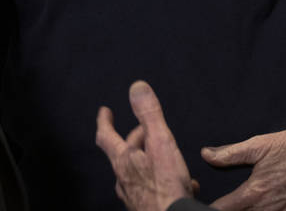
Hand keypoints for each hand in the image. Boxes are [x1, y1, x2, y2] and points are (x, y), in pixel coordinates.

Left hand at [96, 80, 194, 210]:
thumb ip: (149, 115)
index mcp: (124, 160)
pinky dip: (162, 181)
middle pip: (124, 154)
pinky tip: (180, 183)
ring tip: (164, 156)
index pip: (106, 136)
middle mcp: (124, 179)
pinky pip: (151, 189)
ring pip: (137, 172)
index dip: (104, 121)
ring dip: (148, 160)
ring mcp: (133, 196)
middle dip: (135, 139)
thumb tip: (137, 87)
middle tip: (146, 130)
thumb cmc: (166, 189)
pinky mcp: (146, 207)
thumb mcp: (161, 144)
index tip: (105, 111)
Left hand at [201, 129, 285, 210]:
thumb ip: (231, 153)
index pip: (222, 209)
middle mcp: (267, 209)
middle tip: (226, 203)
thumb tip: (206, 154)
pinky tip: (264, 208)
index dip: (212, 208)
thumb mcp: (260, 145)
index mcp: (254, 192)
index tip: (206, 204)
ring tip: (244, 205)